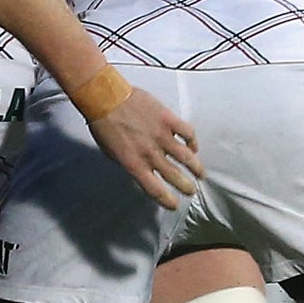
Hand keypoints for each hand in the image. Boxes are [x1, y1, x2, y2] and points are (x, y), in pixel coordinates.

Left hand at [86, 87, 203, 210]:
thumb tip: (141, 173)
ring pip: (187, 158)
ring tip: (200, 174)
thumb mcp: (111, 153)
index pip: (155, 190)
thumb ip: (130, 164)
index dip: (167, 200)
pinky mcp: (168, 119)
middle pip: (175, 177)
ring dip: (196, 168)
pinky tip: (193, 146)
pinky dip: (193, 142)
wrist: (105, 98)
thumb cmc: (104, 124)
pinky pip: (187, 133)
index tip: (174, 204)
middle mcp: (150, 153)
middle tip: (191, 191)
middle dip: (186, 187)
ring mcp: (161, 136)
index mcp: (134, 164)